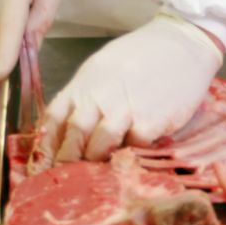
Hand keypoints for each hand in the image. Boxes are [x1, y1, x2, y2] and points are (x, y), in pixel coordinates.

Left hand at [40, 11, 223, 162]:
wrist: (183, 44)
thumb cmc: (143, 54)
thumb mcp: (103, 68)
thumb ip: (85, 96)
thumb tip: (70, 129)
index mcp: (84, 84)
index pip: (53, 121)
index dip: (45, 148)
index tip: (42, 167)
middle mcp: (99, 98)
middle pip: (74, 138)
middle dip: (67, 162)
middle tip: (66, 180)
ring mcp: (125, 111)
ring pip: (100, 148)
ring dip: (97, 164)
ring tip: (98, 175)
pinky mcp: (152, 123)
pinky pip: (134, 149)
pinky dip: (130, 157)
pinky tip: (130, 160)